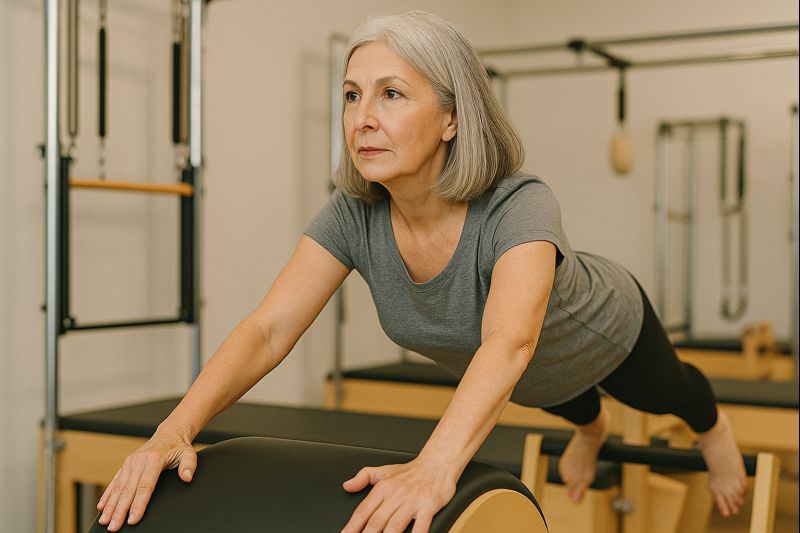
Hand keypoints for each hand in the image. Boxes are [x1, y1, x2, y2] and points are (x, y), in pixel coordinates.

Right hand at [96, 426, 196, 530]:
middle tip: (114, 527)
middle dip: (120, 510)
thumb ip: (189, 465)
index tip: (133, 519)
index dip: (138, 504)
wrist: (169, 434)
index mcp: (153, 459)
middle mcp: (139, 461)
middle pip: (128, 490)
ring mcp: (130, 462)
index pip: (145, 487)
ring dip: (110, 506)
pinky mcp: (125, 464)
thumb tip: (187, 477)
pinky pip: (114, 481)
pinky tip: (101, 507)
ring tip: (105, 521)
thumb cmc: (179, 447)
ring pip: (118, 487)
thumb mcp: (189, 453)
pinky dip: (107, 495)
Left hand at [340, 457, 456, 532]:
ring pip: (395, 526)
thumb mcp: (384, 470)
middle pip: (376, 521)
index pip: (363, 511)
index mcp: (383, 488)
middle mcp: (396, 494)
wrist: (438, 462)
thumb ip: (363, 477)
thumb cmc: (411, 471)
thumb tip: (347, 486)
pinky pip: (421, 526)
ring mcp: (413, 501)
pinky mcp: (429, 506)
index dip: (352, 527)